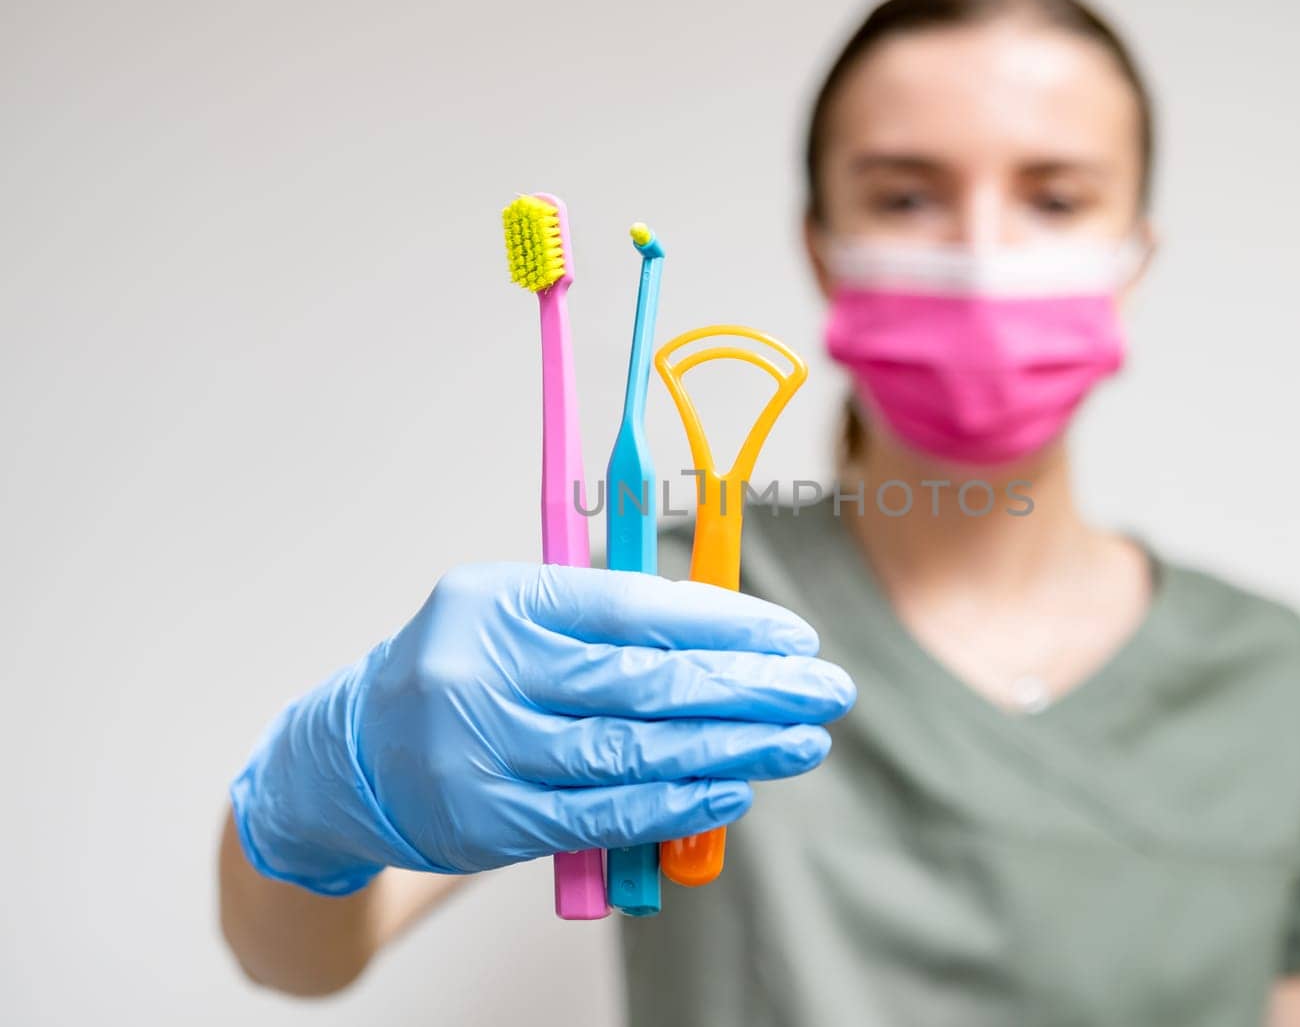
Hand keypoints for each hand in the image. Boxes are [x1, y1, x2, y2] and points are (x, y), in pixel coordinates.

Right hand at [230, 563, 854, 894]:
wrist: (352, 759)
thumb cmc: (466, 672)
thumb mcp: (517, 617)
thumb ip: (608, 621)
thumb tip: (733, 637)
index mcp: (500, 600)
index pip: (632, 607)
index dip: (724, 622)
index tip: (793, 635)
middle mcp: (486, 671)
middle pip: (645, 681)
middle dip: (750, 687)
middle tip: (826, 689)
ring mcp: (483, 752)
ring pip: (634, 752)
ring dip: (732, 748)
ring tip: (802, 740)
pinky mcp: (490, 821)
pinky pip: (603, 814)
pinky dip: (677, 805)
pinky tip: (734, 789)